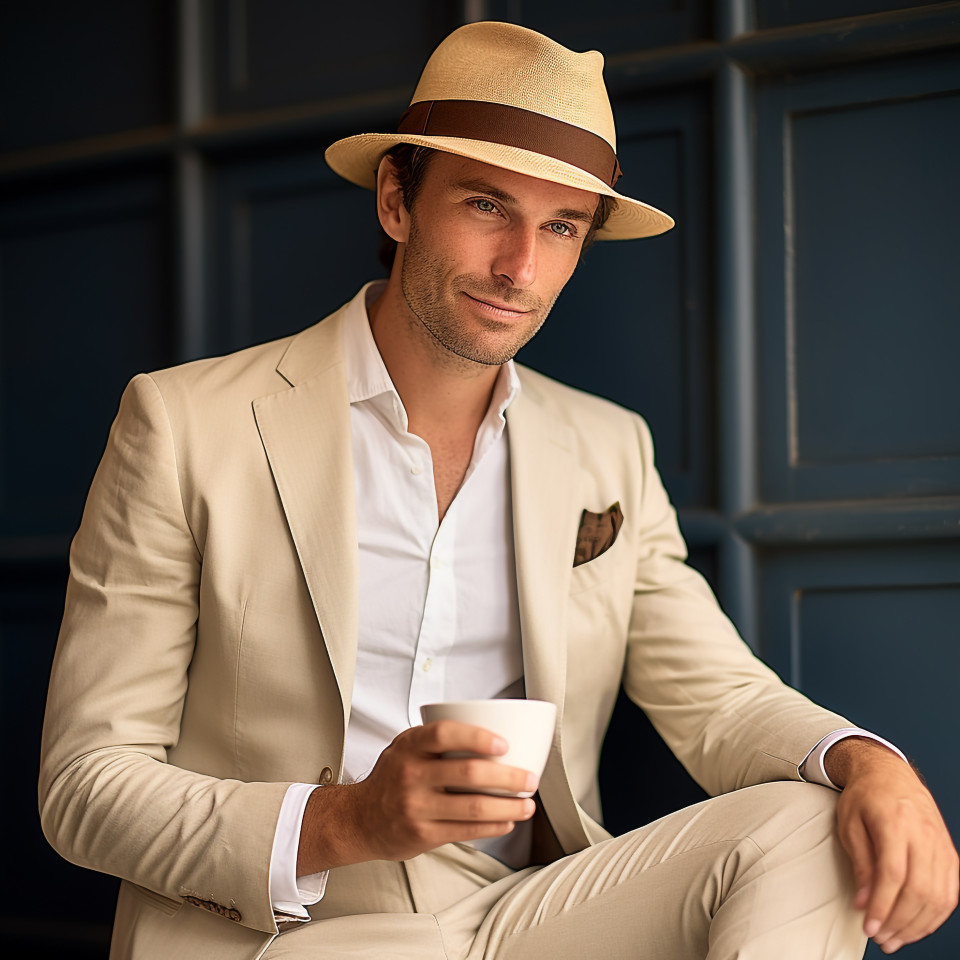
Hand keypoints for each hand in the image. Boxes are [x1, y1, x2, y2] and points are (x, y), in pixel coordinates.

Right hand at [297, 721, 536, 873]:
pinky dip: (493, 827)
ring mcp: (416, 806)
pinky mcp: (422, 835)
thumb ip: (439, 739)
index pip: (444, 734)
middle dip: (508, 777)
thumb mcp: (407, 746)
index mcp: (410, 745)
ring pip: (473, 807)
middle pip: (468, 773)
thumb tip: (496, 730)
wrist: (359, 819)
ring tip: (527, 805)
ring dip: (508, 807)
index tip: (505, 744)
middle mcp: (411, 774)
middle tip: (530, 779)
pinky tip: (507, 822)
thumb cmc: (395, 776)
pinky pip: (466, 831)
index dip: (477, 737)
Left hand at [826, 737, 958, 953]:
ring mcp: (941, 845)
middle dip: (899, 921)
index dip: (882, 906)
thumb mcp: (849, 823)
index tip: (868, 926)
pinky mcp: (949, 855)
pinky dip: (935, 916)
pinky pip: (950, 893)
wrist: (889, 774)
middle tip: (880, 938)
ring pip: (939, 897)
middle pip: (919, 890)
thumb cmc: (864, 797)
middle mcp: (924, 835)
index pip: (893, 874)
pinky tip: (916, 927)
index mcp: (895, 822)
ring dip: (918, 925)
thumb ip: (859, 863)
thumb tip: (862, 903)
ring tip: (895, 938)